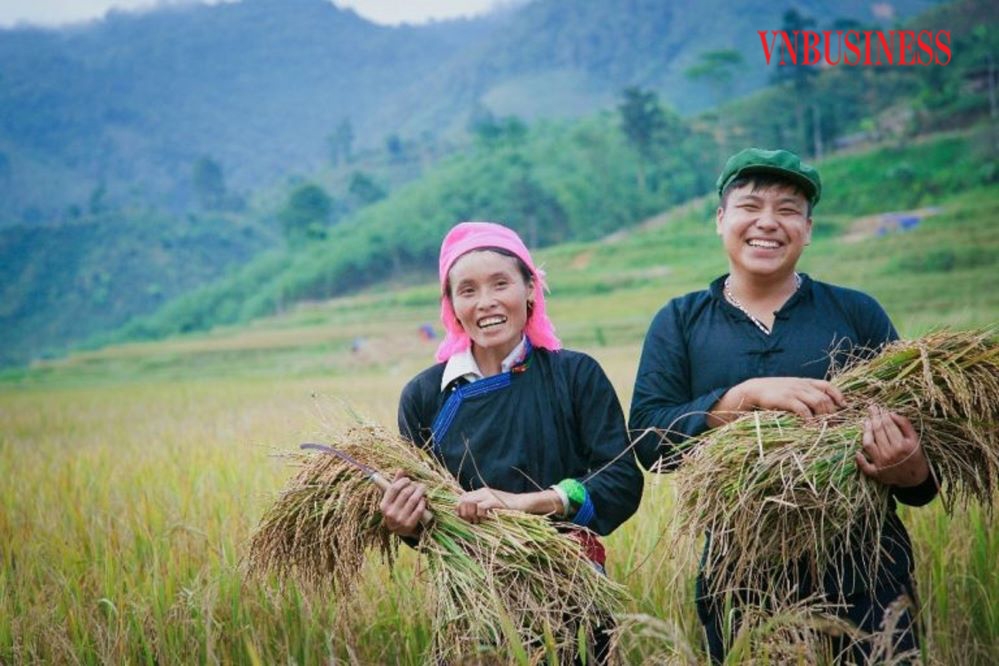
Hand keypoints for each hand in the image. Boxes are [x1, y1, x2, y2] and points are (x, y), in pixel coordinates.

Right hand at [378, 471, 426, 537]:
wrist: (398, 530)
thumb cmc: (395, 509)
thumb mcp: (392, 499)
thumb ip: (395, 484)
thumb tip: (401, 469)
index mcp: (383, 505)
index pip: (394, 488)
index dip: (403, 481)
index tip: (408, 480)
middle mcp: (390, 513)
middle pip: (405, 493)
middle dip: (414, 486)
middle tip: (418, 484)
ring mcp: (400, 520)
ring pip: (413, 500)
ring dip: (420, 492)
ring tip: (422, 489)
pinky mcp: (410, 525)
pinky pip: (419, 509)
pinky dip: (422, 502)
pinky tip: (423, 499)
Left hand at [456, 488, 563, 522]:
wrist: (523, 503)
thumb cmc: (507, 509)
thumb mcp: (491, 508)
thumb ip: (479, 509)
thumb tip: (464, 516)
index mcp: (480, 492)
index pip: (461, 497)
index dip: (459, 509)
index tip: (465, 518)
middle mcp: (482, 492)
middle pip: (462, 500)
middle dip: (463, 513)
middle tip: (472, 521)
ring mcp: (488, 495)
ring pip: (468, 502)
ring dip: (470, 514)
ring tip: (478, 521)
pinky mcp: (494, 501)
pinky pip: (480, 507)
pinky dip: (480, 515)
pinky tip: (486, 518)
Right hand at [709, 377, 844, 424]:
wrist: (752, 391)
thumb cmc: (771, 394)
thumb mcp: (789, 390)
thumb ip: (802, 394)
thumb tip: (817, 407)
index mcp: (804, 382)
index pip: (827, 386)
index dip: (838, 396)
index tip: (843, 407)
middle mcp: (802, 385)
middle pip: (825, 397)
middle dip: (832, 413)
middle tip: (834, 426)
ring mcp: (794, 391)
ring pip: (818, 402)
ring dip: (824, 416)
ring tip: (825, 428)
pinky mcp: (786, 399)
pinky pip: (803, 409)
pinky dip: (810, 419)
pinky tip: (811, 427)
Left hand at [855, 405, 929, 486]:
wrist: (916, 479)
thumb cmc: (915, 457)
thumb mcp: (915, 440)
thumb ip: (905, 425)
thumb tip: (891, 413)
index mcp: (903, 445)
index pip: (888, 426)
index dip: (883, 415)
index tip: (880, 408)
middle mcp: (891, 454)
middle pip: (878, 432)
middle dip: (874, 418)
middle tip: (871, 408)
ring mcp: (882, 464)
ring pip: (868, 444)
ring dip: (866, 431)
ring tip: (866, 422)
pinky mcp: (876, 473)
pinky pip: (865, 466)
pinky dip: (860, 459)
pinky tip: (857, 451)